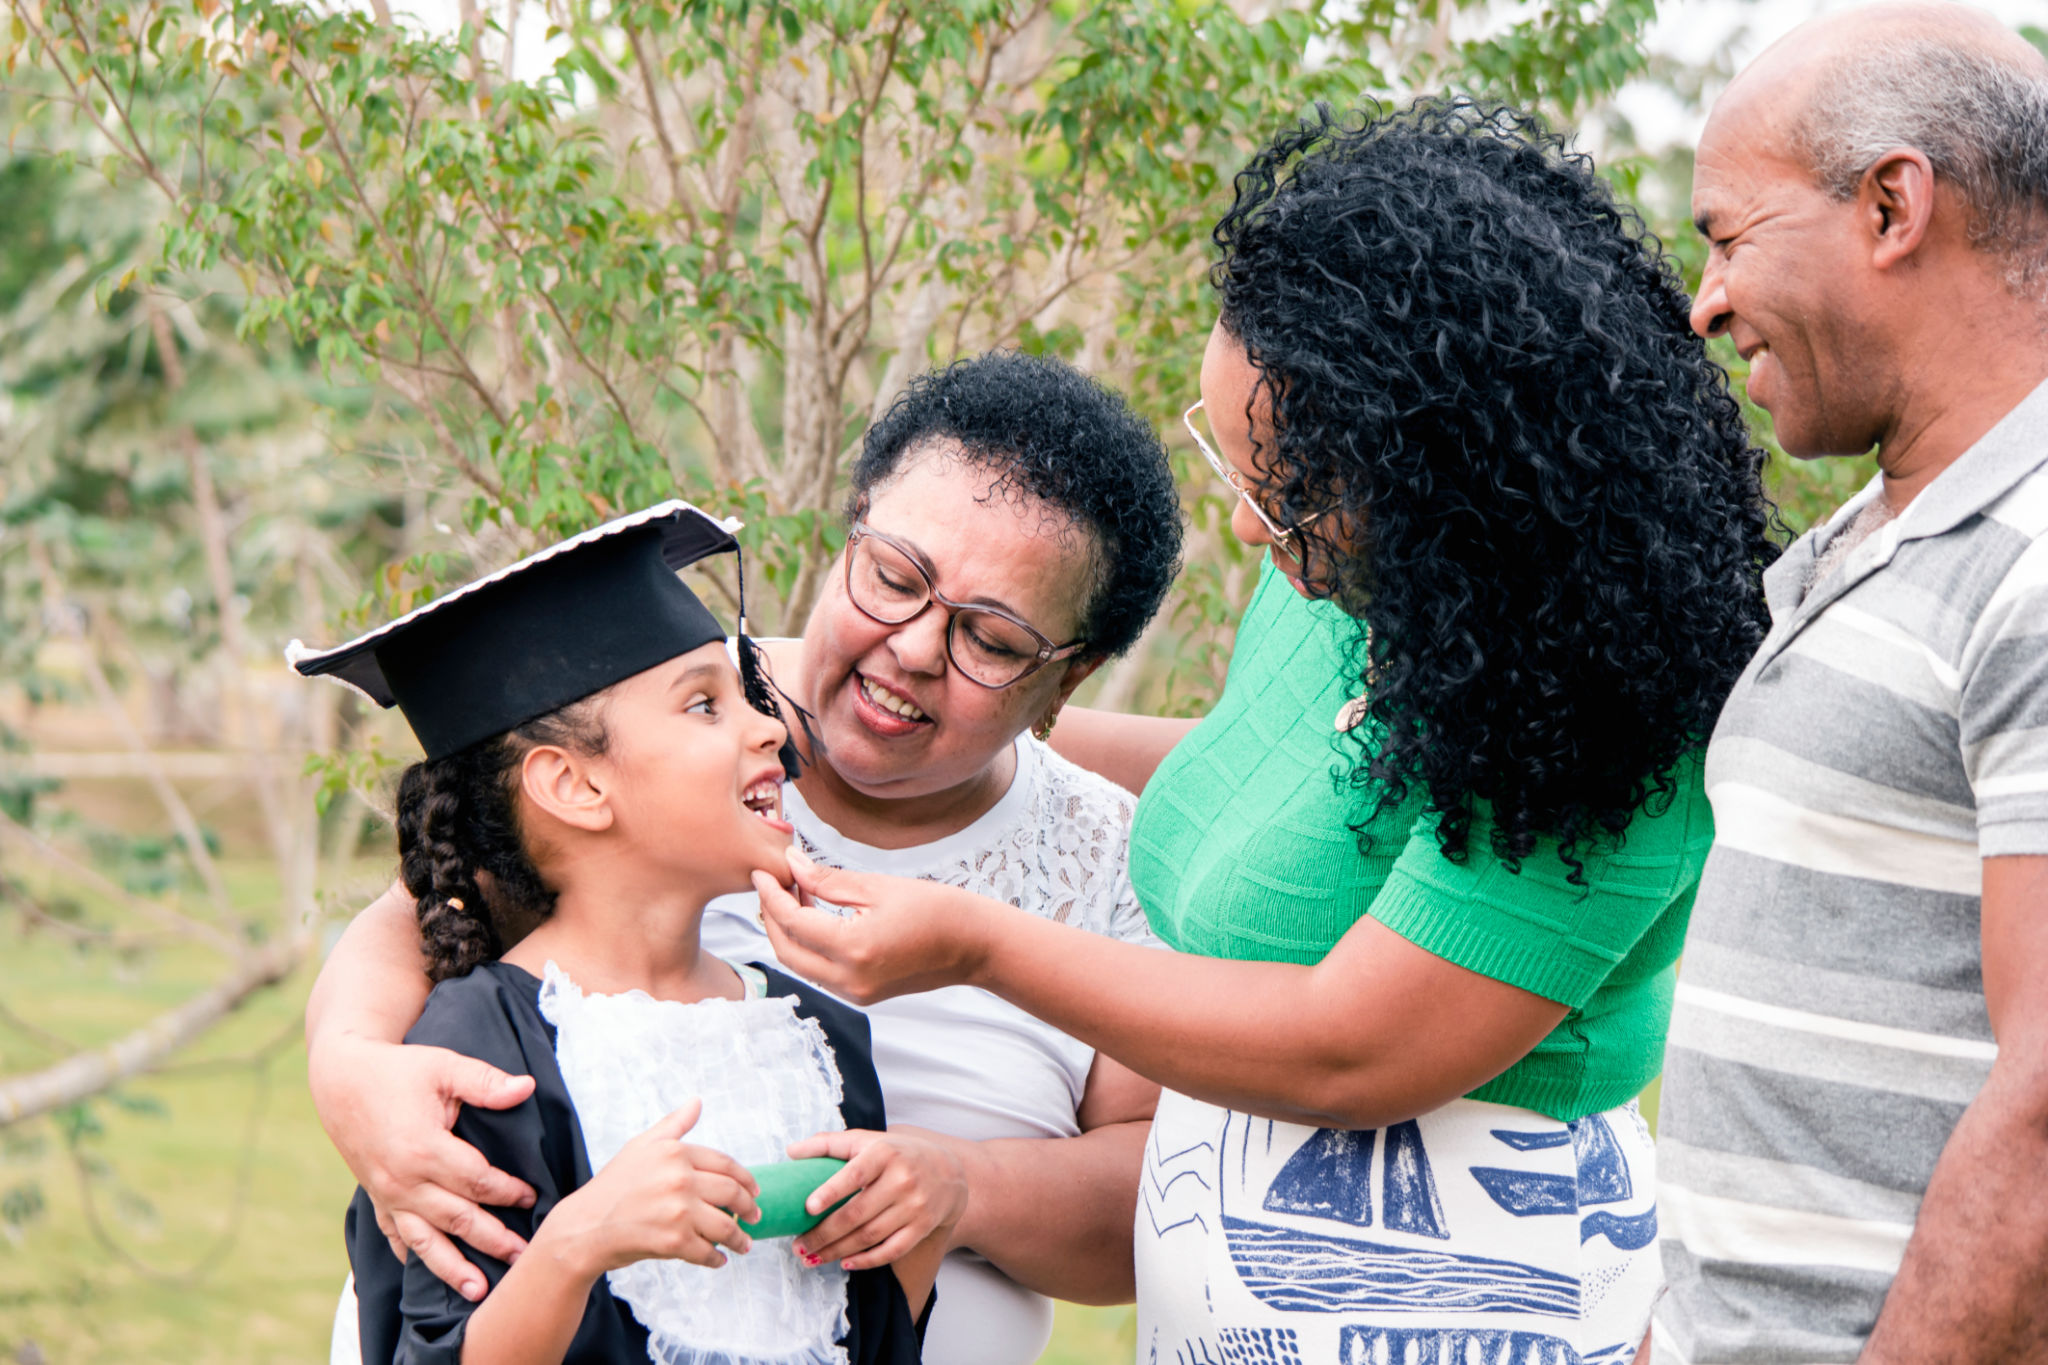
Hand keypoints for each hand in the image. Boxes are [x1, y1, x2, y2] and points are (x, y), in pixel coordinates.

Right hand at [308, 1033, 537, 1300]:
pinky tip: (427, 1271)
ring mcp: (387, 1194)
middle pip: (457, 1218)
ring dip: (452, 1267)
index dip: (507, 1191)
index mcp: (423, 1148)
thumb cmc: (398, 1071)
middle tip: (523, 1257)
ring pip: (425, 1240)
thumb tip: (527, 1087)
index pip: (477, 1181)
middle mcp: (404, 1180)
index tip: (533, 1198)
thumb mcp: (444, 1066)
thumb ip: (485, 1082)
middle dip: (492, 1240)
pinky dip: (412, 1254)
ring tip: (479, 1291)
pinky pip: (394, 1234)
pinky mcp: (377, 1197)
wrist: (341, 1080)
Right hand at [537, 1100, 762, 1279]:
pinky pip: (707, 1252)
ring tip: (744, 1243)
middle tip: (755, 1216)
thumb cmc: (612, 1186)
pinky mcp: (673, 1242)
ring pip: (726, 1225)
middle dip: (749, 1207)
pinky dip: (717, 1259)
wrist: (584, 1227)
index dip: (746, 1178)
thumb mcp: (641, 1146)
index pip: (725, 1164)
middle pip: (732, 1192)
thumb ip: (673, 1125)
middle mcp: (679, 1179)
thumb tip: (697, 1102)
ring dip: (739, 1237)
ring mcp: (678, 1211)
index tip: (754, 1190)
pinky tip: (719, 1259)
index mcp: (675, 1152)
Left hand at [751, 849, 999, 1004]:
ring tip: (796, 894)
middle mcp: (849, 980)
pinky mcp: (862, 995)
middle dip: (772, 916)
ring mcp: (855, 993)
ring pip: (800, 964)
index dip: (771, 895)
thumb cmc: (936, 909)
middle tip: (772, 883)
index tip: (762, 871)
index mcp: (853, 949)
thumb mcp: (878, 886)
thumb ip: (827, 880)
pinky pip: (820, 972)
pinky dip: (809, 945)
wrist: (974, 945)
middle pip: (786, 950)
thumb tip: (791, 865)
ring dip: (789, 931)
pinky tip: (816, 916)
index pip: (792, 922)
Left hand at [786, 1126, 968, 1271]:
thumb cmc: (897, 1154)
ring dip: (837, 1251)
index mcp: (884, 1153)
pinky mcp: (922, 1227)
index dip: (832, 1191)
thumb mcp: (868, 1140)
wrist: (949, 1172)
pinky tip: (845, 1263)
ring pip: (870, 1236)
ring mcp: (914, 1206)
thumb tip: (791, 1152)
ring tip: (811, 1257)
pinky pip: (891, 1250)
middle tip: (798, 1246)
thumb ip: (829, 1144)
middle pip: (857, 1213)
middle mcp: (902, 1179)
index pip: (855, 1173)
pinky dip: (866, 1260)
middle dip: (824, 1234)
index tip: (809, 1207)